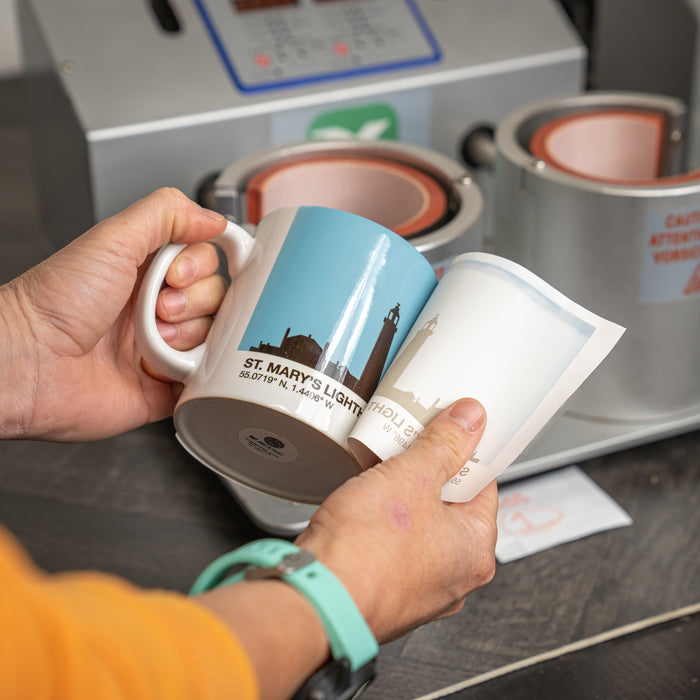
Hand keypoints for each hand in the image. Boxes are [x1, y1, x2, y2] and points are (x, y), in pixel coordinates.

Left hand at [0, 188, 227, 440]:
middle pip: (215, 297)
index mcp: (147, 270)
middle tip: (157, 309)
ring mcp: (165, 347)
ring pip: (215, 336)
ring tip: (153, 341)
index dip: (201, 266)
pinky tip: (164, 366)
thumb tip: (214, 219)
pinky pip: (207, 378)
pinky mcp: (166, 385)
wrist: (31, 363)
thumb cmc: (55, 304)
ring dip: (187, 337)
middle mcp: (158, 306)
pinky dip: (196, 372)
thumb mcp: (112, 238)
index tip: (175, 274)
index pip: (206, 259)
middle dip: (193, 302)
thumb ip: (167, 215)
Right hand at [198, 399, 495, 699]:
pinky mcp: (387, 590)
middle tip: (408, 453)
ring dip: (402, 499)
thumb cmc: (365, 553)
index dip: (465, 454)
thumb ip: (445, 443)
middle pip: (450, 506)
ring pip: (419, 526)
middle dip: (428, 475)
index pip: (484, 486)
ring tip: (381, 476)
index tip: (449, 435)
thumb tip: (469, 420)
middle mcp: (454, 578)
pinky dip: (383, 524)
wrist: (316, 597)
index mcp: (475, 551)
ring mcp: (419, 589)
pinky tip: (365, 508)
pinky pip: (394, 546)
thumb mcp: (411, 476)